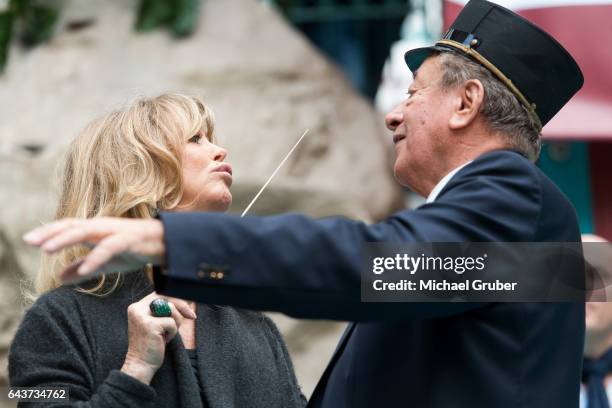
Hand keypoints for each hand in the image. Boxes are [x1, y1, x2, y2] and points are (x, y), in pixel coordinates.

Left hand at [23, 217, 164, 281]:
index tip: (29, 241)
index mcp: (94, 229)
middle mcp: (101, 226)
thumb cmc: (133, 250)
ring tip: (47, 250)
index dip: (48, 233)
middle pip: (71, 226)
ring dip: (65, 240)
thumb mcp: (104, 262)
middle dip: (50, 233)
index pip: (67, 227)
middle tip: (30, 242)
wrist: (165, 245)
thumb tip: (59, 279)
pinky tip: (84, 269)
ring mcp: (114, 231)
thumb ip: (81, 269)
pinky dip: (95, 258)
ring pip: (85, 232)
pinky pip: (108, 248)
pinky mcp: (128, 240)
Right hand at [121, 292, 196, 384]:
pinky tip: (164, 340)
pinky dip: (173, 332)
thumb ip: (164, 310)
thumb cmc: (151, 344)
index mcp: (137, 307)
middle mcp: (137, 308)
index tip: (188, 307)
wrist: (141, 365)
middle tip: (191, 316)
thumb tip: (186, 300)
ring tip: (166, 334)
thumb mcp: (156, 323)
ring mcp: (142, 316)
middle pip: (166, 297)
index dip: (176, 299)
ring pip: (171, 309)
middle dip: (182, 306)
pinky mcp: (149, 325)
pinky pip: (172, 322)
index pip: (160, 293)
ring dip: (175, 323)